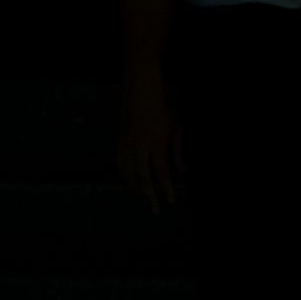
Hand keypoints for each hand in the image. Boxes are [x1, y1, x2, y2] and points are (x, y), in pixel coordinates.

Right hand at [120, 78, 188, 216]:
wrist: (139, 90)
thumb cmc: (160, 107)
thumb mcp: (175, 127)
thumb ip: (177, 151)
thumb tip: (181, 171)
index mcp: (157, 141)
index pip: (162, 172)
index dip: (167, 188)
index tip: (171, 200)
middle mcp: (140, 145)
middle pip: (143, 178)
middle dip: (149, 196)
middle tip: (154, 209)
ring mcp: (126, 144)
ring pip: (128, 173)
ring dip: (136, 189)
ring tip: (143, 199)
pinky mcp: (119, 142)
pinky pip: (119, 164)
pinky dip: (125, 177)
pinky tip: (129, 183)